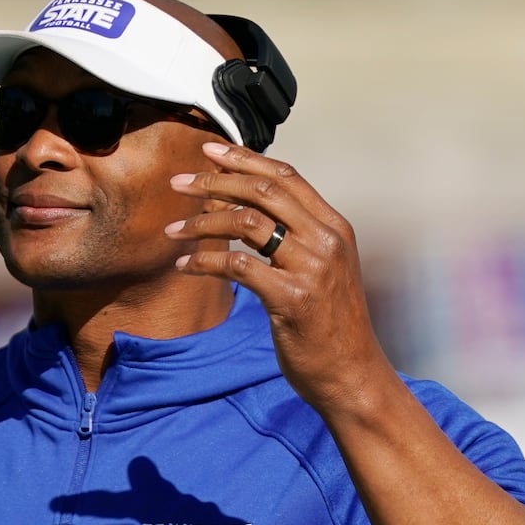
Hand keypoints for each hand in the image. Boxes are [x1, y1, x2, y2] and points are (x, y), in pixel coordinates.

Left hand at [166, 141, 394, 412]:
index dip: (245, 159)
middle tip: (178, 183)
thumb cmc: (329, 326)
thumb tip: (243, 208)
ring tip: (172, 230)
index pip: (287, 176)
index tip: (210, 150)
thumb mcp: (320, 271)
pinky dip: (205, 262)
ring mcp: (311, 269)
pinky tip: (184, 266)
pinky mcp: (292, 299)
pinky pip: (238, 267)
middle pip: (263, 191)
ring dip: (202, 223)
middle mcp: (326, 240)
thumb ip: (294, 239)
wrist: (352, 374)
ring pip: (246, 224)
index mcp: (335, 228)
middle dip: (215, 181)